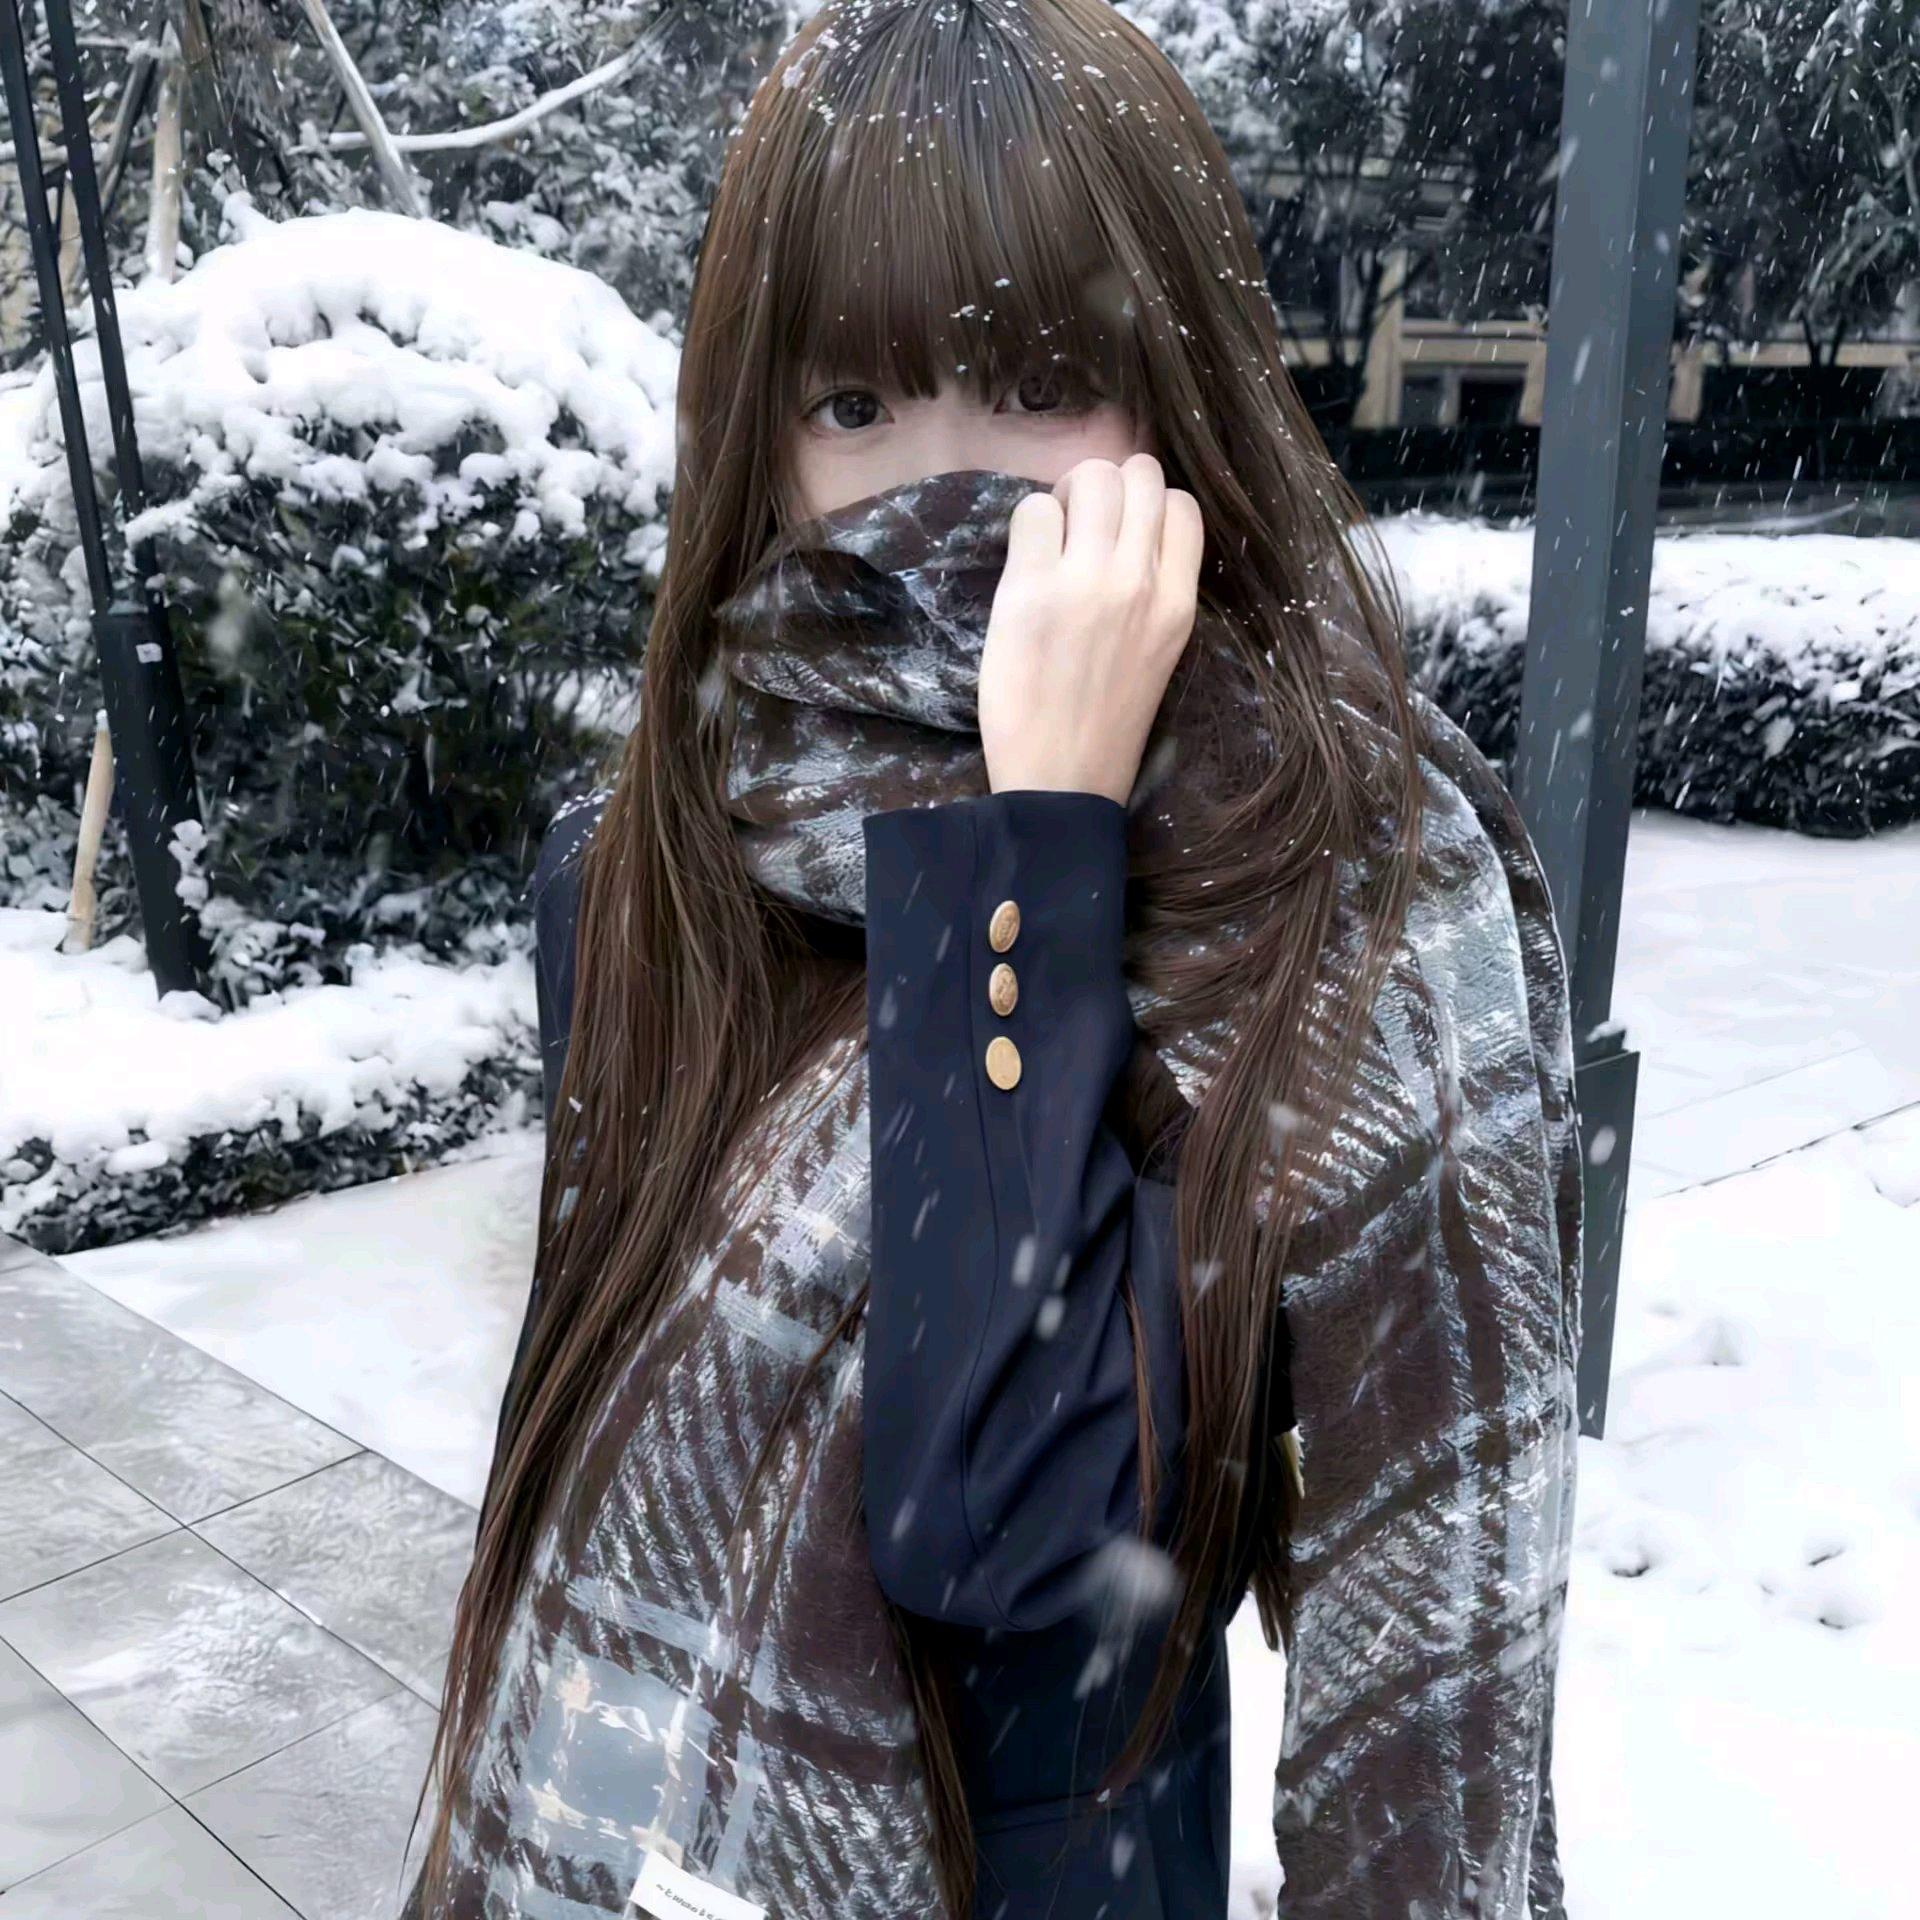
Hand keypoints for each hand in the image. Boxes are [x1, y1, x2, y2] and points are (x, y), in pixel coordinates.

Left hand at [978, 453, 1203, 805]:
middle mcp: (1141, 581)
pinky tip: (1025, 565)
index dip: (1147, 506)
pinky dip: (1029, 524)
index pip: (1182, 506)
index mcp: (1179, 603)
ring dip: (1067, 496)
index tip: (1120, 535)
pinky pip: (1033, 510)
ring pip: (1090, 477)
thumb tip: (1122, 534)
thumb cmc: (1106, 726)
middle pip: (1138, 473)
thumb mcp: (1157, 653)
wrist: (1061, 783)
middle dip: (1106, 487)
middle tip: (1080, 528)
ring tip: (1052, 539)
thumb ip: (1151, 594)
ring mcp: (1087, 581)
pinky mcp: (1031, 590)